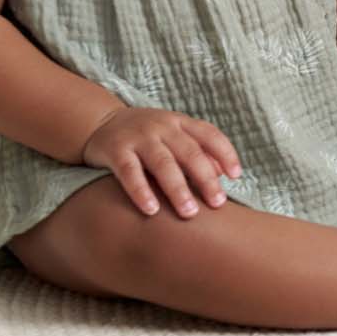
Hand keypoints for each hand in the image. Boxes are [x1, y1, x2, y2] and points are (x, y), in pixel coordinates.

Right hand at [80, 107, 242, 217]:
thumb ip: (197, 152)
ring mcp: (139, 138)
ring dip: (178, 189)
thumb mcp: (173, 137)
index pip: (209, 134)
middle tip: (217, 204)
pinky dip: (141, 191)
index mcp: (180, 122)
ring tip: (189, 212)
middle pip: (189, 152)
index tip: (235, 176)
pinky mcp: (116, 150)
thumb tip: (221, 174)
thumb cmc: (147, 137)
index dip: (225, 153)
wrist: (101, 123)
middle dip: (205, 179)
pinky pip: (130, 172)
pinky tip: (152, 210)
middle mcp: (162, 127)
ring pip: (163, 163)